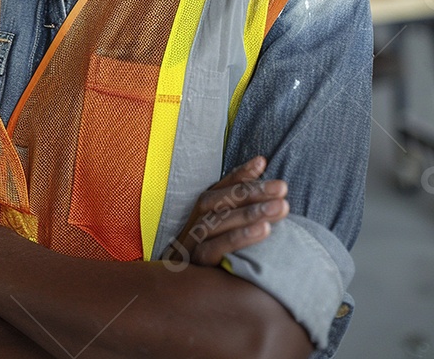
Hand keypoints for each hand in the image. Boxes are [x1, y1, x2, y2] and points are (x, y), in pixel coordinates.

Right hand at [162, 156, 288, 268]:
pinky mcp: (196, 266)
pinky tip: (264, 230)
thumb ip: (242, 215)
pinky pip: (216, 248)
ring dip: (250, 212)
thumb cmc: (215, 263)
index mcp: (201, 214)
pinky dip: (240, 237)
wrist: (180, 301)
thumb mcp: (226, 236)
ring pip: (218, 221)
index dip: (240, 174)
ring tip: (280, 207)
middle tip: (282, 188)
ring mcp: (192, 244)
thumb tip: (266, 187)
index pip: (220, 188)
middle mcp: (193, 224)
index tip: (262, 162)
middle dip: (252, 192)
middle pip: (220, 201)